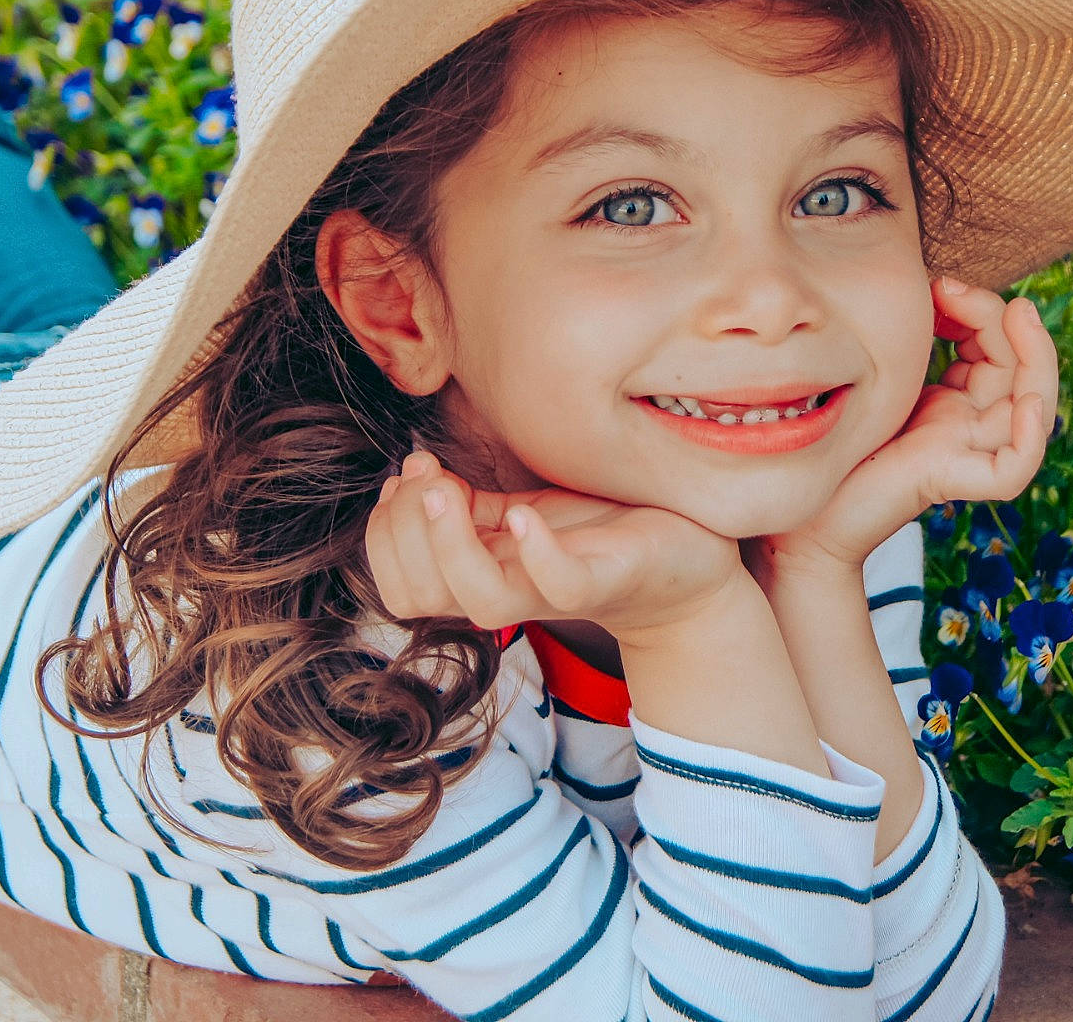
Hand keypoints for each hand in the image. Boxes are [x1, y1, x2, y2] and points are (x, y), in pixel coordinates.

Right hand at [364, 450, 749, 642]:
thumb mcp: (524, 510)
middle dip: (401, 531)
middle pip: (419, 593)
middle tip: (424, 478)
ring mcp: (556, 589)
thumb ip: (472, 504)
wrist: (688, 566)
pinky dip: (534, 550)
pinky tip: (521, 514)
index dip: (385, 532)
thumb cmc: (603, 533)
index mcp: (484, 572)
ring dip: (446, 544)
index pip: (399, 580)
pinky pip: (560, 583)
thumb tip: (416, 473)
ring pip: (478, 600)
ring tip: (443, 491)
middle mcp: (511, 589)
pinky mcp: (606, 580)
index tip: (407, 477)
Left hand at [745, 275, 1057, 579]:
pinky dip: (1032, 437)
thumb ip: (910, 339)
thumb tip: (935, 284)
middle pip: (1024, 373)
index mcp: (955, 405)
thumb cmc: (831, 443)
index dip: (983, 311)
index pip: (999, 352)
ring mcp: (964, 454)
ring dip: (1036, 358)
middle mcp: (968, 428)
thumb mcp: (877, 374)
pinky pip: (1013, 468)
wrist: (800, 513)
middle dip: (1007, 322)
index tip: (939, 285)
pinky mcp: (953, 482)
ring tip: (1017, 313)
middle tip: (958, 289)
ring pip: (1035, 411)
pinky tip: (1027, 400)